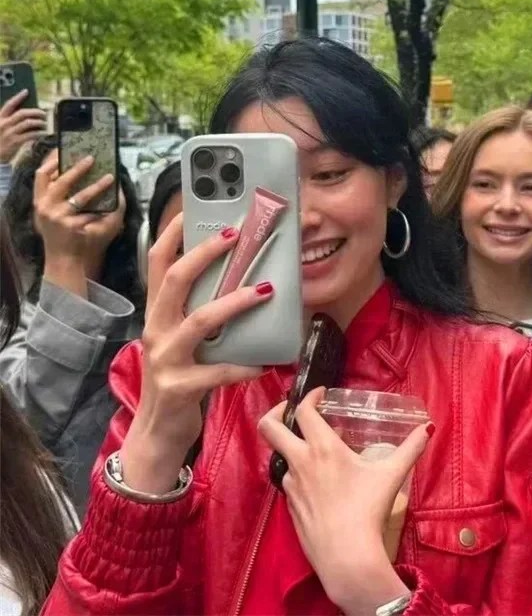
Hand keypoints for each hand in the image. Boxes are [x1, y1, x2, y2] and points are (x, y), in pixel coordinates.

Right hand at [0, 90, 46, 163]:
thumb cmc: (1, 140)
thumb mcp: (2, 128)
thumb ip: (12, 120)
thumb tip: (28, 113)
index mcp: (0, 118)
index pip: (9, 104)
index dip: (18, 97)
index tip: (26, 91)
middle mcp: (4, 124)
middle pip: (22, 113)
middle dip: (35, 112)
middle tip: (44, 113)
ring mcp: (10, 133)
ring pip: (28, 123)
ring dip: (40, 122)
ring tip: (45, 124)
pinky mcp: (15, 142)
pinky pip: (31, 135)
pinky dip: (40, 133)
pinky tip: (44, 133)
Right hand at [34, 152, 120, 294]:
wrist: (64, 258)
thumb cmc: (62, 234)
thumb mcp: (55, 212)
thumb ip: (62, 194)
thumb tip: (81, 172)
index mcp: (40, 200)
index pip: (40, 175)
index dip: (52, 160)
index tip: (65, 149)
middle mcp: (45, 207)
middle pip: (59, 181)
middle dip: (76, 168)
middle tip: (92, 159)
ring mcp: (57, 218)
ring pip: (80, 197)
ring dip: (97, 186)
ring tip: (110, 178)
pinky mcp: (71, 227)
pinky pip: (91, 213)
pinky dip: (103, 207)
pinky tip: (114, 200)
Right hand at [120, 214, 271, 494]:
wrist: (157, 433)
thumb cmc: (179, 377)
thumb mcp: (183, 339)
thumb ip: (201, 312)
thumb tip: (244, 279)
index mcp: (157, 313)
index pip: (157, 263)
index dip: (171, 234)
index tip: (191, 208)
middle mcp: (157, 329)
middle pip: (176, 280)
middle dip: (205, 253)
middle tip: (237, 234)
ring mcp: (166, 359)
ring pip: (200, 321)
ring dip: (235, 303)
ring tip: (265, 290)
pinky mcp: (181, 388)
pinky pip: (218, 372)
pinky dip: (244, 365)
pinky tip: (264, 363)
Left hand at [258, 388, 431, 614]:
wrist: (346, 557)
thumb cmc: (368, 510)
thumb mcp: (391, 475)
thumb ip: (411, 448)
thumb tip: (428, 428)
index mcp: (322, 447)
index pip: (304, 411)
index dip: (309, 397)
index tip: (320, 394)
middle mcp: (300, 461)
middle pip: (268, 427)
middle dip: (277, 412)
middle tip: (293, 411)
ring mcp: (291, 486)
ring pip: (280, 456)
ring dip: (292, 447)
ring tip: (314, 450)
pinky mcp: (289, 507)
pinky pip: (289, 481)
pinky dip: (299, 473)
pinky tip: (318, 482)